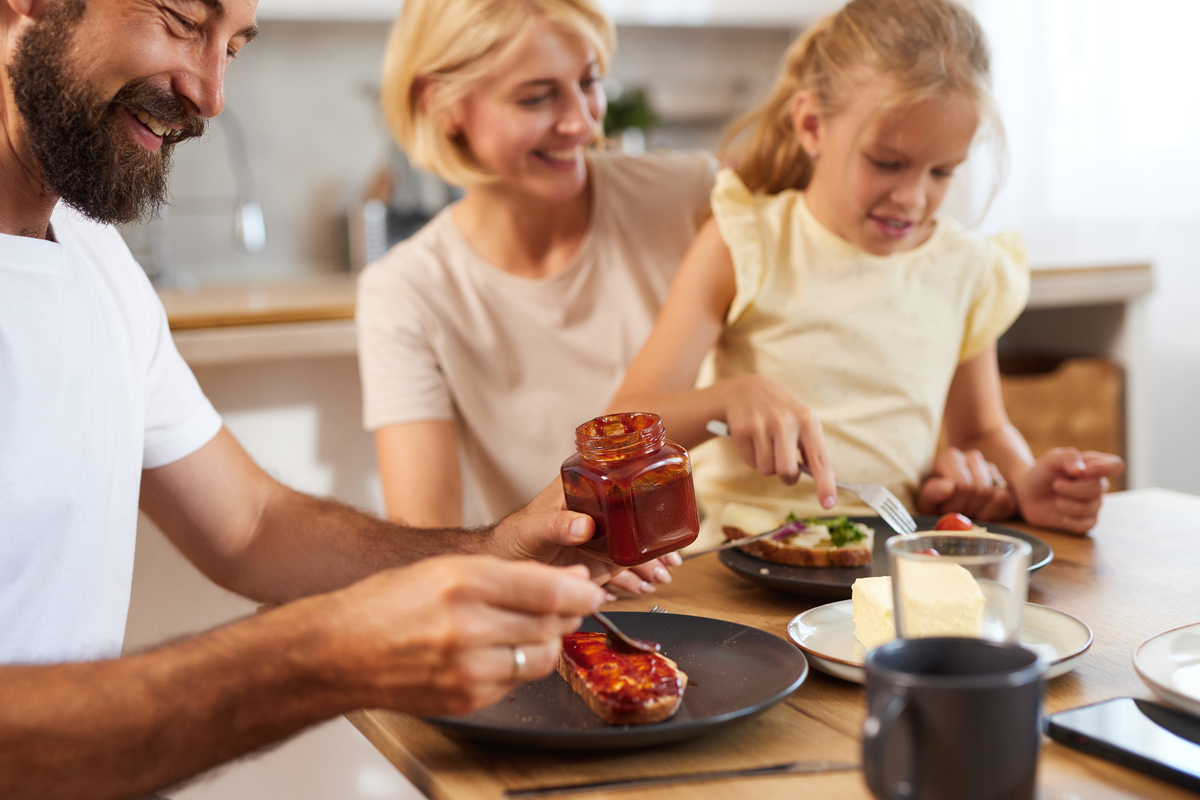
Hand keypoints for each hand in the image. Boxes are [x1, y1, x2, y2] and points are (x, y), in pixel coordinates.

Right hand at [319, 556, 604, 716]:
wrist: (337, 651)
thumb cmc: (390, 602)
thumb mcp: (448, 568)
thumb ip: (510, 575)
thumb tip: (569, 583)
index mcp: (464, 582)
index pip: (547, 590)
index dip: (579, 590)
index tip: (592, 588)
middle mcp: (468, 627)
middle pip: (550, 625)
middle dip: (568, 614)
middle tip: (567, 604)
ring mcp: (467, 669)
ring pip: (541, 658)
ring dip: (547, 641)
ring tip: (532, 625)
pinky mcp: (466, 699)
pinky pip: (516, 682)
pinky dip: (517, 665)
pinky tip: (498, 649)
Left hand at [488, 480, 679, 589]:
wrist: (509, 565)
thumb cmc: (515, 537)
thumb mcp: (532, 528)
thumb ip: (556, 525)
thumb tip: (584, 526)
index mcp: (582, 485)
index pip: (617, 478)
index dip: (640, 488)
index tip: (654, 504)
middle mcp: (599, 507)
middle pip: (635, 513)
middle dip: (654, 534)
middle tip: (669, 556)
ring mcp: (604, 534)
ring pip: (636, 542)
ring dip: (652, 560)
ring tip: (662, 576)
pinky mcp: (603, 559)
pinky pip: (627, 566)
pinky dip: (640, 577)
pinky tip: (646, 586)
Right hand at [721, 374, 835, 507]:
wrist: (746, 390)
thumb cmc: (780, 412)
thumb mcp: (801, 421)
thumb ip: (811, 448)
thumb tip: (822, 481)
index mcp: (807, 421)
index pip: (819, 459)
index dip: (825, 484)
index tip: (828, 504)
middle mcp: (785, 422)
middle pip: (786, 472)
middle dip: (786, 476)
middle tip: (784, 466)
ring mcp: (761, 425)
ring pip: (766, 469)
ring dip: (767, 465)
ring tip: (766, 444)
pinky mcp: (741, 430)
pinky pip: (750, 462)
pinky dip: (752, 458)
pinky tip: (753, 440)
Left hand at [917, 447, 1016, 520]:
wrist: (945, 502)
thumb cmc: (935, 502)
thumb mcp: (927, 500)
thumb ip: (932, 493)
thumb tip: (949, 487)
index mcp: (951, 458)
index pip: (963, 485)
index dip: (954, 504)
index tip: (944, 509)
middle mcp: (973, 458)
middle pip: (982, 491)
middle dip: (968, 509)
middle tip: (956, 512)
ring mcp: (992, 469)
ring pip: (998, 496)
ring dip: (981, 512)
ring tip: (967, 511)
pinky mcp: (1006, 485)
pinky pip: (1008, 502)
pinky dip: (995, 514)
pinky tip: (981, 513)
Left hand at [1013, 448, 1124, 533]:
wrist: (1027, 493)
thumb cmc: (1042, 473)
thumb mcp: (1051, 459)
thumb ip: (1067, 458)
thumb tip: (1082, 470)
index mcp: (1094, 466)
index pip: (1116, 466)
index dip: (1105, 469)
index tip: (1084, 471)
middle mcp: (1098, 486)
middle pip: (1098, 489)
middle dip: (1071, 488)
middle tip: (1055, 485)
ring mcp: (1093, 505)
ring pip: (1089, 508)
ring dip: (1065, 504)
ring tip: (1055, 498)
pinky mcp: (1085, 521)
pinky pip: (1085, 525)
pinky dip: (1068, 520)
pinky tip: (1059, 514)